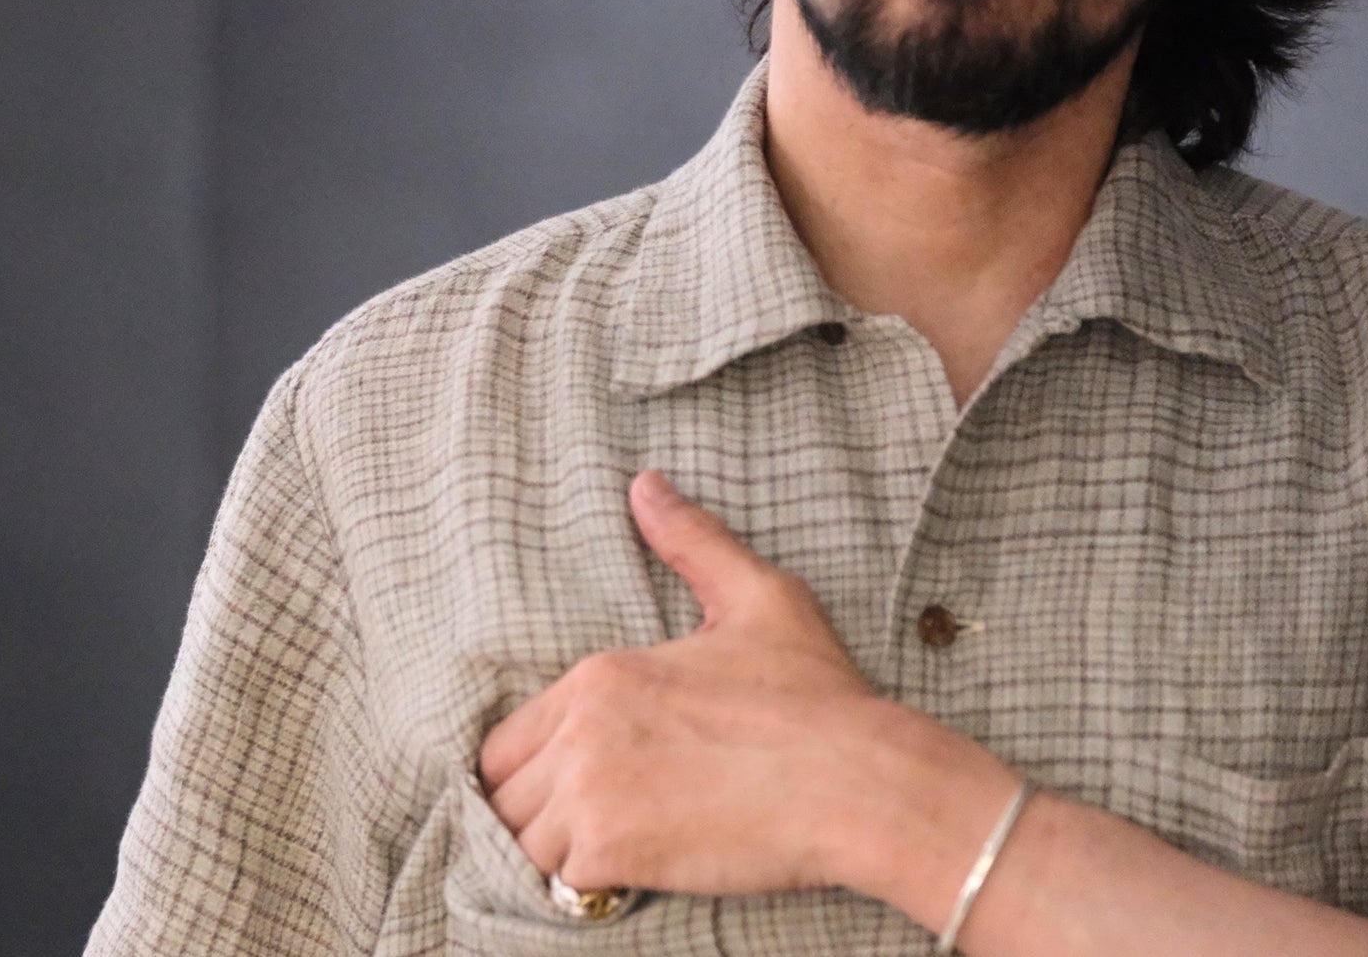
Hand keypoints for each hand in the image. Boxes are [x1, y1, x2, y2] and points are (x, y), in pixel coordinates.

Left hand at [476, 470, 1004, 898]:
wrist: (862, 783)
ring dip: (557, 849)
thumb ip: (693, 544)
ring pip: (523, 839)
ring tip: (609, 848)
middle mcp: (581, 730)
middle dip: (538, 810)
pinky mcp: (615, 852)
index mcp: (600, 675)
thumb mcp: (759, 600)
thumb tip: (645, 485)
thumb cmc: (817, 698)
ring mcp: (592, 794)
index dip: (536, 764)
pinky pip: (560, 878)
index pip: (510, 737)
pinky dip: (583, 883)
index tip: (577, 781)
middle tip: (592, 821)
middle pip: (505, 790)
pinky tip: (625, 872)